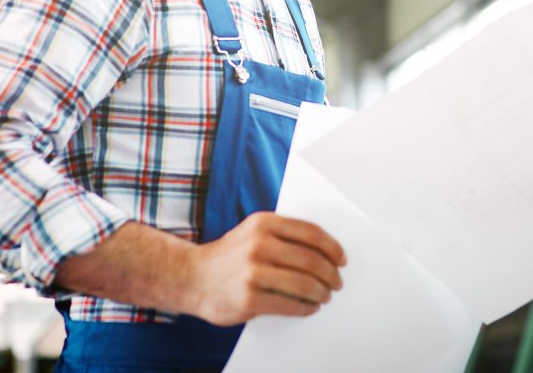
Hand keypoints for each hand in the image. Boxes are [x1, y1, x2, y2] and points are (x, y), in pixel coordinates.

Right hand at [189, 212, 345, 325]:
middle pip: (311, 259)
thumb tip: (326, 252)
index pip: (311, 233)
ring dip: (321, 292)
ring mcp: (252, 272)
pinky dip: (306, 308)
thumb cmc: (229, 256)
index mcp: (264, 223)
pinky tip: (309, 308)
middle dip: (330, 274)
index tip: (342, 259)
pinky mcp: (249, 299)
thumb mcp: (253, 232)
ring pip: (304, 283)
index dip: (332, 248)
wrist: (190, 277)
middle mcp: (259, 244)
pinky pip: (289, 304)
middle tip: (337, 283)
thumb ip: (284, 235)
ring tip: (325, 296)